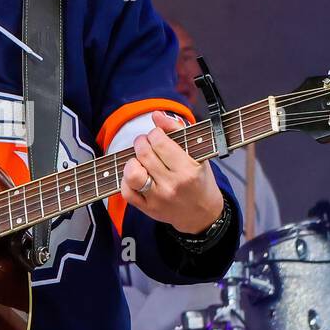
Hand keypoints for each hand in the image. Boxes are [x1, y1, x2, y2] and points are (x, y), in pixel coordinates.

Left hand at [120, 110, 224, 233]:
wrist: (202, 214)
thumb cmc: (200, 180)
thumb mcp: (197, 153)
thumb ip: (177, 130)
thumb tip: (156, 115)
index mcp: (187, 170)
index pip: (159, 142)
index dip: (155, 133)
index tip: (158, 136)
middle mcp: (172, 185)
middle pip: (144, 154)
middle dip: (142, 142)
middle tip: (146, 144)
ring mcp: (158, 199)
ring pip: (132, 173)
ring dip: (132, 161)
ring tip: (139, 160)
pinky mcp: (147, 209)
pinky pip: (126, 192)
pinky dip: (126, 180)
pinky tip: (137, 175)